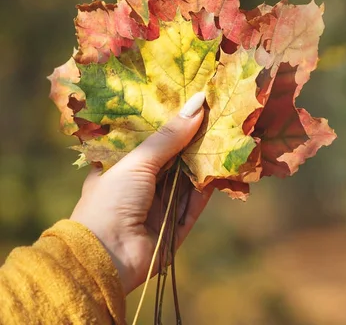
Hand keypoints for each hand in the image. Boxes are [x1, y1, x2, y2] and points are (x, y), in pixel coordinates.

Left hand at [70, 92, 211, 294]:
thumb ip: (169, 136)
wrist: (105, 257)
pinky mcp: (174, 229)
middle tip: (216, 117)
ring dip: (203, 164)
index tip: (191, 103)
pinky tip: (222, 171)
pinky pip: (194, 205)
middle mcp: (138, 188)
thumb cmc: (110, 201)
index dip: (169, 124)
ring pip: (186, 182)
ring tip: (225, 139)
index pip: (148, 141)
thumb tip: (198, 103)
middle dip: (192, 142)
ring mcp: (157, 209)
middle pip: (171, 160)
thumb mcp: (137, 161)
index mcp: (119, 169)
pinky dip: (206, 190)